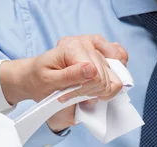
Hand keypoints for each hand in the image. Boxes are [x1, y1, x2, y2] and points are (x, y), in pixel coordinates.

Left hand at [0, 34, 127, 132]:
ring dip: (100, 89)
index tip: (66, 95)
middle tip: (73, 93)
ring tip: (83, 88)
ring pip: (115, 78)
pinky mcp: (103, 48)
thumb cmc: (41, 79)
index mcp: (71, 46)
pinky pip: (121, 57)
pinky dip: (115, 73)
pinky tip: (101, 80)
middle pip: (105, 79)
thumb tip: (92, 71)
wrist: (35, 75)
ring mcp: (96, 44)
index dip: (83, 91)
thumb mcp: (48, 82)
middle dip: (90, 92)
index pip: (95, 77)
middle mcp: (86, 41)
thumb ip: (70, 76)